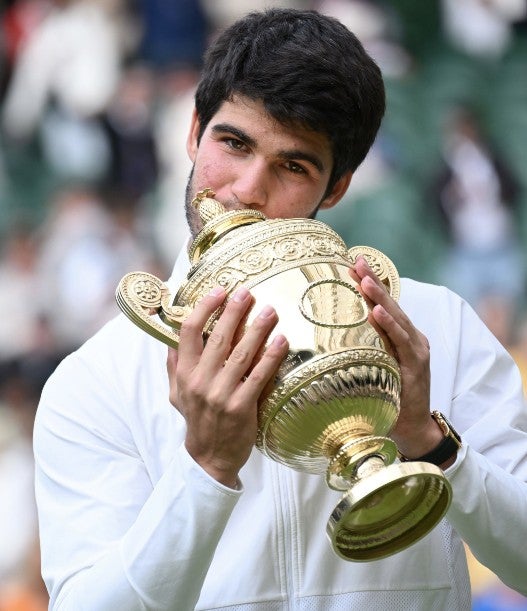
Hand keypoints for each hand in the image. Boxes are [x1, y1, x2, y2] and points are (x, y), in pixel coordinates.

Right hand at [166, 286, 288, 487]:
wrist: (209, 458)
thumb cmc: (196, 421)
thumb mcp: (176, 394)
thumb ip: (174, 366)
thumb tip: (172, 339)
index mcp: (185, 374)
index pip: (188, 332)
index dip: (204, 308)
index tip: (219, 292)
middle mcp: (200, 381)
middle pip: (218, 337)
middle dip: (234, 311)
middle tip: (248, 292)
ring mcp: (221, 394)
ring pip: (241, 353)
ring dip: (257, 328)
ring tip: (270, 310)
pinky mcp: (241, 407)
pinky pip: (259, 376)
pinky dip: (271, 356)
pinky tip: (282, 340)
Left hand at [350, 257, 444, 458]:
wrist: (413, 428)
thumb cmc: (389, 397)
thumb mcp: (372, 368)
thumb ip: (359, 350)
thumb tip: (322, 339)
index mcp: (399, 336)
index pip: (381, 305)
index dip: (368, 283)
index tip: (352, 263)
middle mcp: (410, 338)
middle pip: (388, 305)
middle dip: (372, 281)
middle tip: (357, 261)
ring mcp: (415, 350)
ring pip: (395, 318)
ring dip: (379, 297)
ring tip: (364, 279)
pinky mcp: (416, 366)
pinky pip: (401, 342)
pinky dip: (390, 326)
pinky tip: (378, 312)